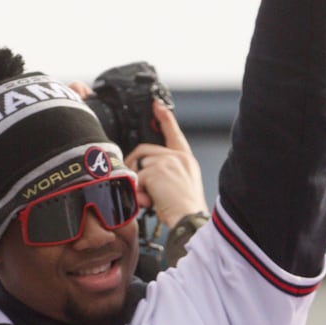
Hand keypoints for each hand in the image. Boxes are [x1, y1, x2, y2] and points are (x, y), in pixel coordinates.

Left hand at [126, 101, 206, 229]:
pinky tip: (149, 201)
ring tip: (149, 198)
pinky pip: (136, 178)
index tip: (157, 104)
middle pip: (145, 150)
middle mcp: (178, 156)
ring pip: (138, 165)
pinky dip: (138, 191)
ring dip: (138, 183)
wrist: (190, 219)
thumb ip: (167, 172)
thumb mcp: (182, 185)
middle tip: (139, 185)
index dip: (165, 117)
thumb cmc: (186, 209)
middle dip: (136, 165)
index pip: (174, 132)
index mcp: (186, 159)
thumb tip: (143, 172)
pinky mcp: (155, 170)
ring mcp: (166, 161)